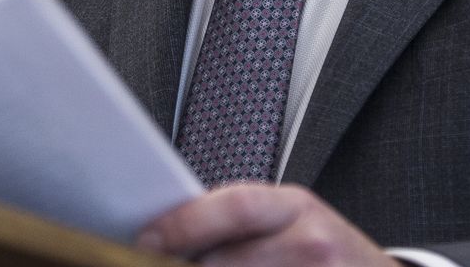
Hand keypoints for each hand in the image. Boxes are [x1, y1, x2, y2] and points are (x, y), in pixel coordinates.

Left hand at [136, 183, 395, 266]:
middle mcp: (312, 244)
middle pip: (228, 261)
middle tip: (155, 262)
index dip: (187, 224)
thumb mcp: (289, 220)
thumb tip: (166, 234)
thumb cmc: (323, 250)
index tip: (146, 239)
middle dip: (188, 265)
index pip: (236, 207)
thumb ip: (238, 221)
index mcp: (297, 208)